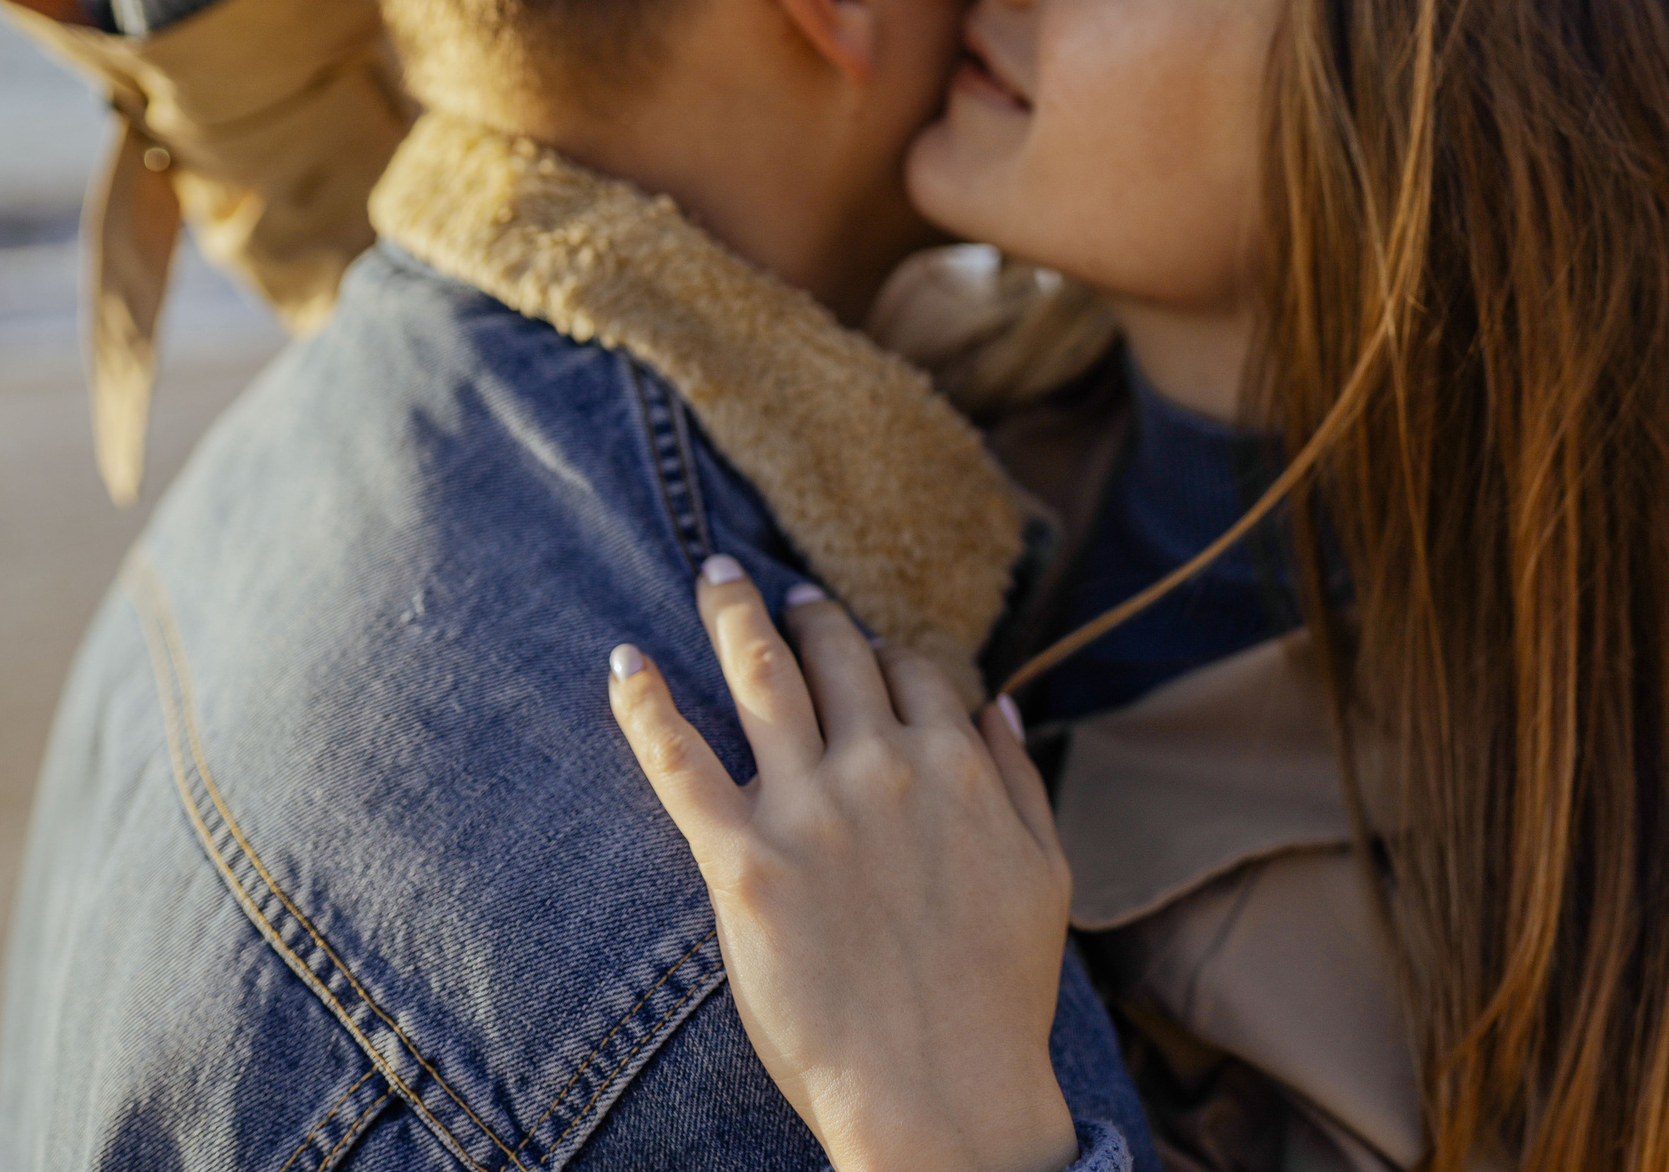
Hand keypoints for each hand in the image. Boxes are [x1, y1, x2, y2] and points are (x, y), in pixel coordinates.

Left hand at [608, 561, 1080, 1171]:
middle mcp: (882, 768)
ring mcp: (809, 810)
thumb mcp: (1044, 871)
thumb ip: (1019, 778)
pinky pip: (679, 760)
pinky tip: (624, 662)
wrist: (941, 1092)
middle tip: (779, 587)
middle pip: (837, 655)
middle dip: (808, 612)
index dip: (887, 651)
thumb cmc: (999, 994)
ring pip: (762, 677)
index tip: (864, 646)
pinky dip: (645, 703)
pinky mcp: (742, 862)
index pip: (915, 671)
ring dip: (733, 614)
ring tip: (716, 576)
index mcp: (955, 767)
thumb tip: (1001, 701)